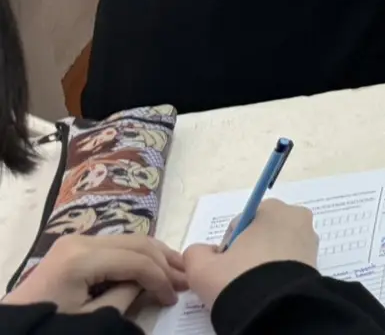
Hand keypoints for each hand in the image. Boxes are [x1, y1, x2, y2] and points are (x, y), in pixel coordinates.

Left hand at [2, 234, 185, 313]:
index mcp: (82, 258)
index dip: (161, 279)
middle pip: (137, 243)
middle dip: (165, 261)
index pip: (136, 261)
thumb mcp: (90, 318)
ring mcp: (76, 240)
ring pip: (129, 239)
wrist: (12, 329)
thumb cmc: (50, 327)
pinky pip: (115, 244)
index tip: (174, 298)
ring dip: (155, 255)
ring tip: (177, 271)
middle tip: (187, 279)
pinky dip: (137, 255)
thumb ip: (125, 296)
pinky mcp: (74, 247)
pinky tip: (152, 266)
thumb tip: (148, 283)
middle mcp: (81, 240)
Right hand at [183, 201, 317, 309]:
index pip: (242, 223)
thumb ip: (195, 252)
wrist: (274, 309)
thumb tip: (204, 252)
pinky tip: (267, 287)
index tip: (226, 264)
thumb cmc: (238, 279)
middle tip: (238, 276)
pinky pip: (290, 263)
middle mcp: (297, 217)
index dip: (229, 245)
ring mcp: (310, 240)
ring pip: (277, 248)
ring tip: (253, 284)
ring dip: (264, 262)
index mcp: (273, 208)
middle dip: (249, 251)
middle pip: (262, 234)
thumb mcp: (202, 267)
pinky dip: (278, 272)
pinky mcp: (316, 262)